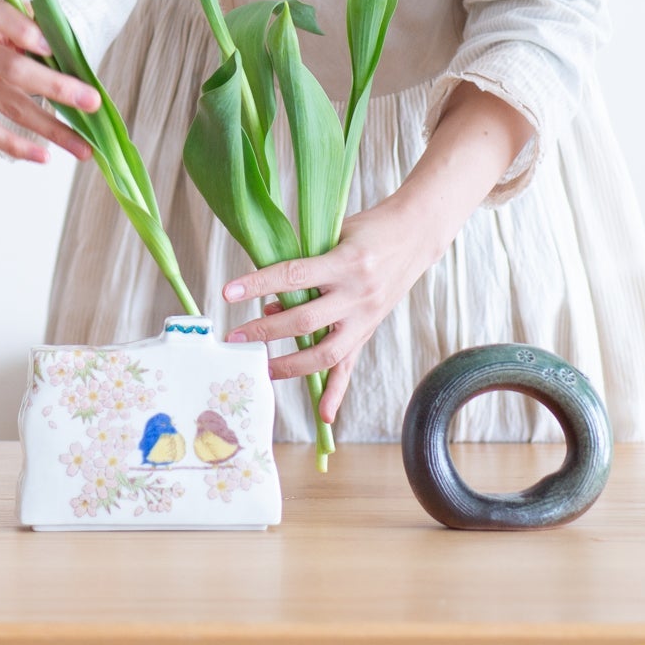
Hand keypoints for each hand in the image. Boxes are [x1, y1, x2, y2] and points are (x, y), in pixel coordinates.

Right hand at [0, 0, 100, 162]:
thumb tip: (78, 67)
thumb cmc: (6, 29)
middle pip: (11, 70)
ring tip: (80, 146)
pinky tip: (42, 155)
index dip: (22, 30)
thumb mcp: (22, 18)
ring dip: (48, 128)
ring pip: (7, 105)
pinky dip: (16, 145)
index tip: (49, 46)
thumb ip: (43, 32)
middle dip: (55, 88)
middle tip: (91, 103)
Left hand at [218, 82, 534, 425]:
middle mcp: (357, 294)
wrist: (416, 233)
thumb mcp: (335, 235)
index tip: (228, 292)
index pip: (294, 276)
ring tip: (262, 368)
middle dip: (265, 332)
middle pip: (304, 321)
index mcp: (346, 263)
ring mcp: (366, 316)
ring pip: (326, 352)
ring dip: (290, 365)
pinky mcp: (370, 329)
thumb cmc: (369, 229)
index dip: (258, 284)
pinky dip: (336, 392)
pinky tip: (323, 415)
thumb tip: (271, 302)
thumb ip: (306, 267)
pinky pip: (350, 365)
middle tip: (235, 337)